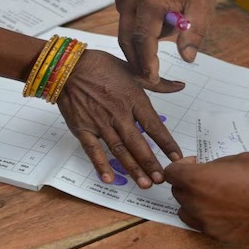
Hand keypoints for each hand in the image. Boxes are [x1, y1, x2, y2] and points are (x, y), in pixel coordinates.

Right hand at [58, 49, 184, 188]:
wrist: (68, 65)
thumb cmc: (101, 66)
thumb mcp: (133, 70)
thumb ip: (158, 83)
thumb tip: (181, 86)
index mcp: (133, 98)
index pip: (154, 125)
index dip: (166, 143)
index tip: (177, 157)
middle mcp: (118, 113)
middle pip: (138, 143)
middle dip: (150, 163)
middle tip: (161, 179)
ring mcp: (100, 122)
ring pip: (119, 150)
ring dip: (132, 168)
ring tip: (144, 183)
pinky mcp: (82, 128)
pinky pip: (93, 150)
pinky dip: (100, 165)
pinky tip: (109, 178)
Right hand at [116, 0, 222, 83]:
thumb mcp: (203, 7)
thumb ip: (194, 33)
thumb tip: (187, 59)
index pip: (143, 40)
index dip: (147, 63)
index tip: (153, 81)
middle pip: (127, 40)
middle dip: (138, 63)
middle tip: (152, 82)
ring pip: (124, 35)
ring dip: (136, 53)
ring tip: (152, 69)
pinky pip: (126, 26)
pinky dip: (136, 40)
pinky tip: (151, 49)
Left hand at [165, 153, 248, 243]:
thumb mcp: (241, 159)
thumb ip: (217, 165)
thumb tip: (207, 169)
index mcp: (199, 180)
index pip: (171, 173)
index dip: (181, 167)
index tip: (194, 164)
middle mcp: (197, 203)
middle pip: (178, 192)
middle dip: (187, 182)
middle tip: (207, 177)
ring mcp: (207, 223)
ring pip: (186, 210)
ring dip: (193, 200)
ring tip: (214, 194)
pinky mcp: (218, 236)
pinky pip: (201, 223)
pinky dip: (205, 215)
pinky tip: (224, 208)